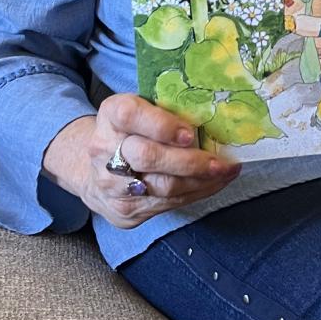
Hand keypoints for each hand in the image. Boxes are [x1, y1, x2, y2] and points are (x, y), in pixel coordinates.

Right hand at [43, 94, 240, 229]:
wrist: (94, 172)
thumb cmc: (130, 133)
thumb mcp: (139, 110)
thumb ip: (166, 110)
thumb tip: (212, 114)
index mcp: (111, 115)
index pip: (131, 115)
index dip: (162, 125)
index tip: (189, 133)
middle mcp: (105, 149)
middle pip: (148, 157)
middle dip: (189, 161)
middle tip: (219, 162)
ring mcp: (113, 184)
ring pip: (163, 186)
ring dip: (201, 181)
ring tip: (226, 171)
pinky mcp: (126, 209)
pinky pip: (169, 203)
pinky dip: (197, 193)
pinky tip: (215, 183)